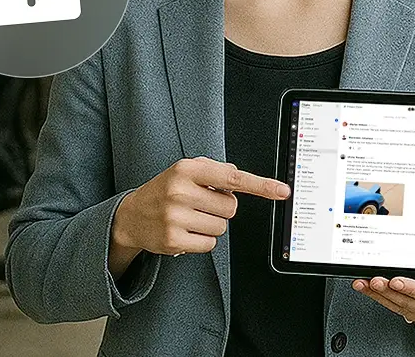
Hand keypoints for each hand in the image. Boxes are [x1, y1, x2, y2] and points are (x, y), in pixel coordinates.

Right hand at [111, 156, 290, 256]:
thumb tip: (238, 177)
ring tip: (190, 217)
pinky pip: (210, 244)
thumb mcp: (186, 171)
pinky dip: (202, 240)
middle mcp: (180, 191)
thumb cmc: (165, 190)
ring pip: (222, 227)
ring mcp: (175, 217)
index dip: (261, 185)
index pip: (233, 178)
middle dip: (221, 207)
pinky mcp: (173, 240)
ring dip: (211, 224)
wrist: (132, 215)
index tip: (282, 191)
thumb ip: (214, 171)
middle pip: (231, 207)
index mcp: (187, 169)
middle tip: (200, 204)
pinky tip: (185, 231)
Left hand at [352, 276, 414, 322]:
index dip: (412, 288)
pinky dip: (375, 295)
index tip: (396, 281)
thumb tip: (405, 228)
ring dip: (378, 294)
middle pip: (409, 301)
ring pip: (396, 305)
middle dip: (388, 290)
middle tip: (375, 280)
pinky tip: (365, 287)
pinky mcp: (408, 311)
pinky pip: (389, 304)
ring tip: (365, 283)